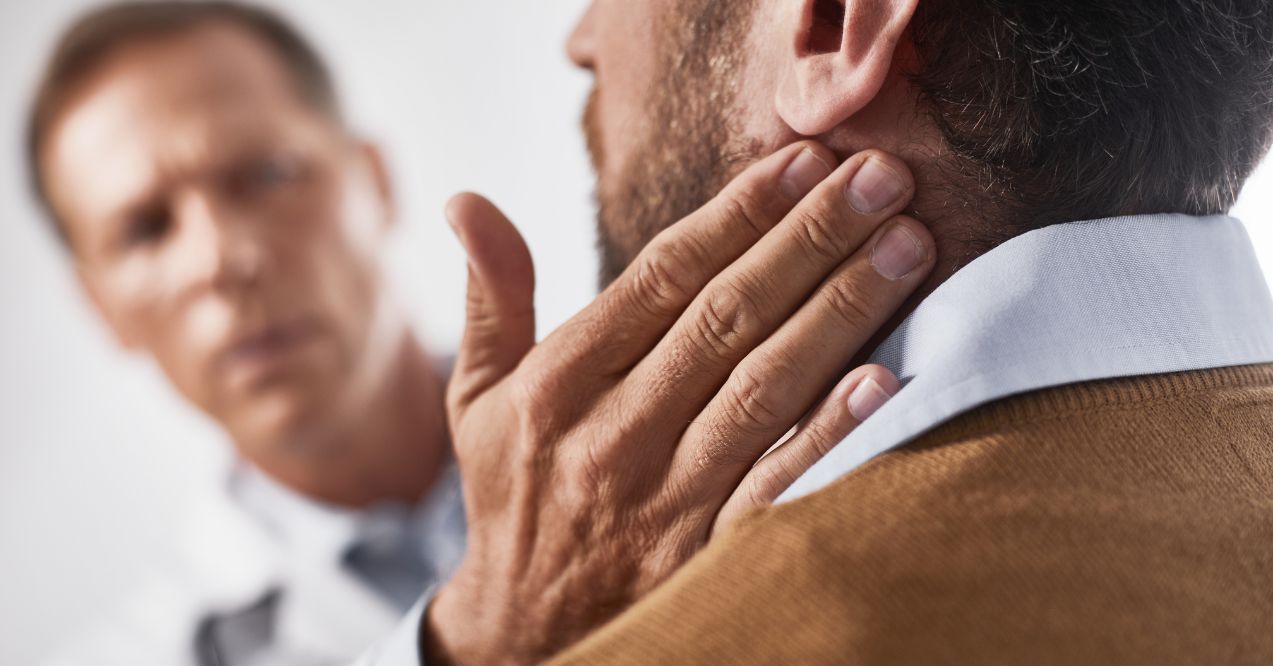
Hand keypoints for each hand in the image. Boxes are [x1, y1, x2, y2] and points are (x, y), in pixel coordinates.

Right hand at [429, 143, 933, 663]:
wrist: (522, 633)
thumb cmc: (512, 493)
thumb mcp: (477, 396)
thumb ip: (492, 299)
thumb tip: (467, 201)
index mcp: (557, 385)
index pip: (660, 279)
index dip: (736, 215)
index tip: (800, 161)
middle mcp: (609, 435)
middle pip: (724, 319)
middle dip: (810, 240)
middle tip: (884, 178)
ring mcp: (661, 502)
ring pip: (761, 389)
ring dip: (839, 313)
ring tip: (906, 248)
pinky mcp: (704, 559)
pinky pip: (774, 489)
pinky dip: (828, 436)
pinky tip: (884, 381)